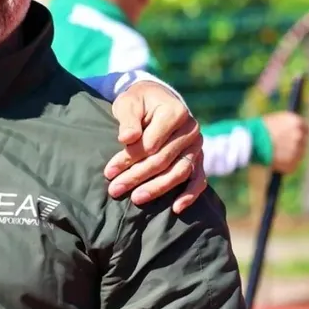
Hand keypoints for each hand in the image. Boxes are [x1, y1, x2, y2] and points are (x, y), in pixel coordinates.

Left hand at [105, 81, 206, 214]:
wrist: (157, 99)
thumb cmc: (138, 102)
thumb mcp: (129, 103)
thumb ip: (128, 119)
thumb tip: (126, 138)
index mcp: (175, 112)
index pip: (151, 142)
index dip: (129, 158)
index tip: (109, 172)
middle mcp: (191, 130)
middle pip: (162, 159)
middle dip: (136, 176)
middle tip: (114, 189)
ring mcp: (197, 146)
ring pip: (179, 172)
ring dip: (157, 188)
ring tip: (135, 199)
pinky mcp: (199, 158)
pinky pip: (199, 179)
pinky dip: (190, 195)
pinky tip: (176, 208)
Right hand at [263, 111, 308, 172]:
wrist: (249, 142)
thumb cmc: (257, 130)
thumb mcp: (273, 121)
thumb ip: (286, 125)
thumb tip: (292, 130)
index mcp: (296, 122)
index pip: (305, 129)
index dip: (298, 134)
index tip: (292, 137)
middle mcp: (300, 135)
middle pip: (302, 142)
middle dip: (294, 145)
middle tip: (280, 147)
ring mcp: (297, 150)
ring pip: (297, 155)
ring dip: (288, 155)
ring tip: (272, 154)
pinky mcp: (292, 164)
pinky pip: (290, 165)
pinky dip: (283, 165)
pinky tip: (272, 161)